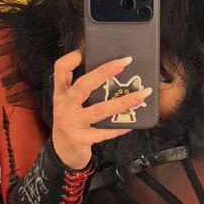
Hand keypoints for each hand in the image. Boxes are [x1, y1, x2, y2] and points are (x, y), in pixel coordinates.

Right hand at [51, 50, 151, 169]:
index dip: (73, 57)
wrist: (63, 154)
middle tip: (124, 62)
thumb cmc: (71, 125)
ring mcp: (71, 123)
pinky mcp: (80, 138)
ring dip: (123, 102)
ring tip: (142, 94)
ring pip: (100, 110)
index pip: (61, 69)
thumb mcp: (70, 105)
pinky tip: (132, 123)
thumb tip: (111, 74)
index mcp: (61, 94)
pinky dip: (120, 126)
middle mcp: (64, 106)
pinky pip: (105, 131)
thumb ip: (82, 91)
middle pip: (83, 85)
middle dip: (104, 72)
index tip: (88, 49)